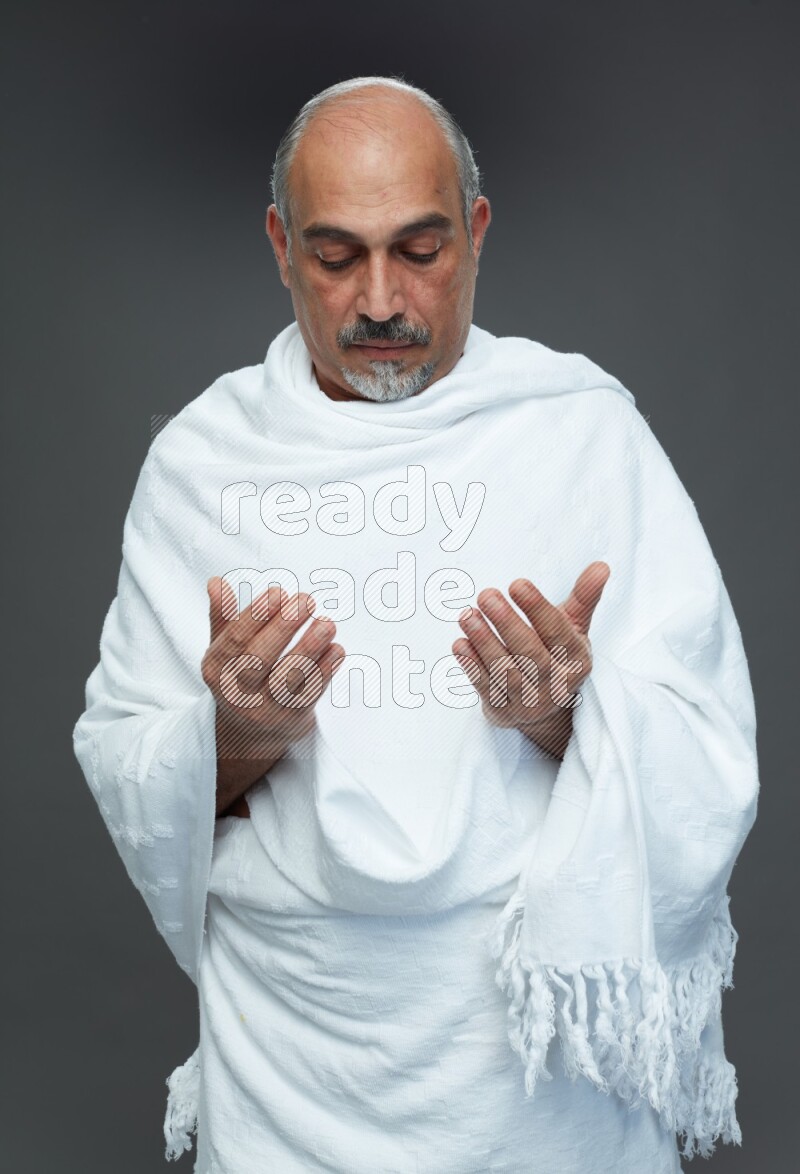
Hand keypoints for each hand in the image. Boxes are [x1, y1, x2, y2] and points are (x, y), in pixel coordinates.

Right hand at [202, 578, 344, 813]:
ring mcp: (266, 710)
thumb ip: (223, 617)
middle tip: (306, 601)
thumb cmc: (240, 677)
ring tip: (327, 624)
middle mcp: (237, 692)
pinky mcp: (292, 720)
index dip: (256, 616)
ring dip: (310, 649)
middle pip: (259, 658)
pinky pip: (310, 694)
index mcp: (217, 669)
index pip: (235, 640)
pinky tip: (336, 649)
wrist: (250, 733)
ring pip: (288, 678)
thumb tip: (216, 584)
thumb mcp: (225, 649)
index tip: (279, 593)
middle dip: (284, 627)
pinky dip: (325, 671)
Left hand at [451, 562, 609, 756]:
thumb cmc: (556, 655)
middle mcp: (556, 685)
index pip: (557, 631)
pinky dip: (472, 666)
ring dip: (484, 642)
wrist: (546, 709)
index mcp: (577, 660)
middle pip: (530, 653)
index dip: (537, 608)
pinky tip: (460, 643)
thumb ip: (583, 597)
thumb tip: (601, 566)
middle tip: (486, 595)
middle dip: (506, 623)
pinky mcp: (503, 711)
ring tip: (467, 615)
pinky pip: (486, 687)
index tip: (517, 584)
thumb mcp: (573, 628)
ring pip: (506, 671)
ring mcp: (529, 702)